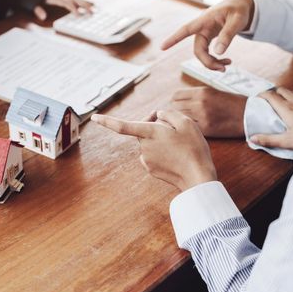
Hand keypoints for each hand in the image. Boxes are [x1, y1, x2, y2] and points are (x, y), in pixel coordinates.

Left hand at [34, 0, 93, 20]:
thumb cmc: (39, 0)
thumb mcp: (35, 4)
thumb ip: (38, 10)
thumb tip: (43, 16)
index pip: (67, 3)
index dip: (73, 8)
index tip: (78, 15)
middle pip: (76, 0)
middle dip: (84, 6)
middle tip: (91, 13)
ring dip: (88, 4)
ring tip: (96, 9)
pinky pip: (80, 0)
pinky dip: (88, 3)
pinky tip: (95, 6)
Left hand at [91, 110, 216, 190]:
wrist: (198, 177)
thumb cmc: (193, 148)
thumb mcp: (186, 122)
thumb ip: (168, 114)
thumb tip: (157, 115)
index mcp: (150, 133)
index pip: (122, 126)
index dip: (107, 121)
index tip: (94, 117)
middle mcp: (144, 147)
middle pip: (142, 130)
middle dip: (153, 125)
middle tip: (173, 126)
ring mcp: (146, 160)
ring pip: (148, 142)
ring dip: (159, 139)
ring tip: (179, 144)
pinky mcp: (151, 169)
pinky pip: (152, 154)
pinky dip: (160, 151)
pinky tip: (175, 154)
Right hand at [161, 0, 254, 70]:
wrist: (243, 6)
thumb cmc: (239, 9)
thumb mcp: (237, 21)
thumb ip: (227, 35)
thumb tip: (218, 52)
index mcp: (205, 19)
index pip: (186, 29)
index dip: (174, 39)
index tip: (162, 47)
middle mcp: (202, 28)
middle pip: (197, 50)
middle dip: (208, 62)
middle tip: (224, 68)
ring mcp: (205, 33)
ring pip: (201, 54)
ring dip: (212, 63)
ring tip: (227, 65)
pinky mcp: (209, 38)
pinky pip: (207, 53)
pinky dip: (215, 60)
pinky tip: (225, 61)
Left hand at [170, 87, 246, 137]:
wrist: (250, 114)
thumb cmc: (232, 103)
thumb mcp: (214, 92)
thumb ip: (196, 96)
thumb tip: (179, 101)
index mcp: (201, 91)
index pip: (175, 96)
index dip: (174, 103)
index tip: (176, 108)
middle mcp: (199, 102)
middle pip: (174, 108)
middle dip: (174, 113)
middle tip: (177, 119)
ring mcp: (202, 116)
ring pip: (179, 119)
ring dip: (179, 123)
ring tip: (182, 126)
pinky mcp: (207, 129)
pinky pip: (189, 129)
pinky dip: (187, 130)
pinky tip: (191, 132)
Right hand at [250, 87, 292, 148]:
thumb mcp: (286, 141)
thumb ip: (268, 139)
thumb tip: (252, 139)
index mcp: (286, 109)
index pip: (270, 95)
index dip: (262, 94)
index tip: (258, 97)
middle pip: (282, 89)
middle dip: (275, 92)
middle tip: (272, 100)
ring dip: (289, 94)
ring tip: (289, 103)